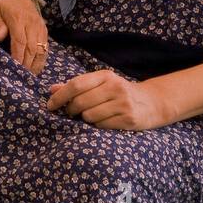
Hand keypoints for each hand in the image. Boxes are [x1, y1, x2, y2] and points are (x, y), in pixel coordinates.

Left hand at [0, 0, 47, 74]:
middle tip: (22, 77)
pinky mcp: (44, 30)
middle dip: (27, 64)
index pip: (20, 41)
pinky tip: (36, 68)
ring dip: (36, 64)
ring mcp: (40, 27)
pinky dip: (42, 59)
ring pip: (41, 49)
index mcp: (18, 19)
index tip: (15, 68)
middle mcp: (31, 24)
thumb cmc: (3, 5)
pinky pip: (45, 47)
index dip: (18, 56)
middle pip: (32, 47)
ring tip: (30, 76)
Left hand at [47, 70, 169, 130]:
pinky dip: (98, 125)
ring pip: (89, 116)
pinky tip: (106, 121)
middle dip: (72, 110)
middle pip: (80, 102)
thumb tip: (51, 89)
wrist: (151, 103)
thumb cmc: (119, 94)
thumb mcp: (101, 85)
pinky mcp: (129, 119)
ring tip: (94, 115)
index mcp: (106, 76)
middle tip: (73, 112)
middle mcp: (115, 87)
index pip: (76, 85)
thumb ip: (77, 86)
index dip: (60, 97)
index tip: (50, 106)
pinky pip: (101, 126)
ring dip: (86, 119)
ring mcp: (123, 103)